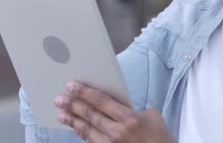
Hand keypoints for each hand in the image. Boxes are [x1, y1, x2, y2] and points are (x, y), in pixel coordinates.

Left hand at [55, 81, 175, 142]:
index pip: (101, 101)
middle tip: (60, 98)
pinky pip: (91, 141)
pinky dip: (81, 133)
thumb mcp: (155, 118)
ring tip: (61, 113)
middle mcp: (118, 132)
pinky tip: (74, 128)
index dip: (84, 92)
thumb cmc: (162, 140)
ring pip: (87, 129)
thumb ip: (136, 109)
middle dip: (73, 105)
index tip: (72, 85)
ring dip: (72, 120)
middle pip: (90, 114)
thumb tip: (123, 105)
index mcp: (130, 119)